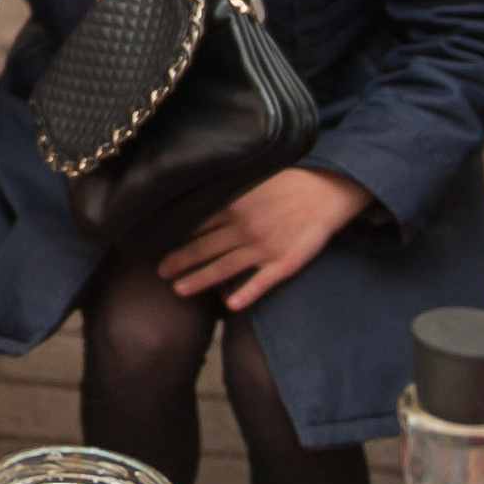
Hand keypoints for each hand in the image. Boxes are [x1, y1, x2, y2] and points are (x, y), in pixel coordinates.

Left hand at [157, 168, 370, 311]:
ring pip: (225, 268)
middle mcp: (246, 227)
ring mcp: (265, 247)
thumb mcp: (253, 177)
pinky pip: (262, 282)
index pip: (198, 224)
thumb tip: (196, 195)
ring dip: (200, 280)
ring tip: (179, 290)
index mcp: (236, 204)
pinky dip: (246, 293)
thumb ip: (227, 190)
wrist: (328, 190)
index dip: (176, 236)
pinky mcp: (286, 262)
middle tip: (159, 272)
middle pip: (205, 248)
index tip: (156, 244)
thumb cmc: (289, 181)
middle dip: (179, 261)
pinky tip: (229, 306)